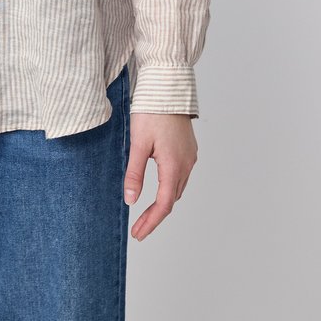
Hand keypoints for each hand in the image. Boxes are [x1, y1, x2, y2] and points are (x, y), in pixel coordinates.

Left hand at [124, 112, 197, 240]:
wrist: (168, 86)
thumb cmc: (152, 111)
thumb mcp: (138, 143)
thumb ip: (134, 173)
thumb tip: (130, 200)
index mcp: (174, 166)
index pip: (164, 204)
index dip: (151, 222)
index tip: (138, 234)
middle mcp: (186, 164)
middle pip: (172, 198)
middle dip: (155, 215)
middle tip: (138, 227)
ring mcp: (190, 156)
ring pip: (177, 187)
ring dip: (163, 201)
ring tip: (146, 212)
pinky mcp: (189, 148)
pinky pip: (181, 174)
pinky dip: (169, 186)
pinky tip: (159, 185)